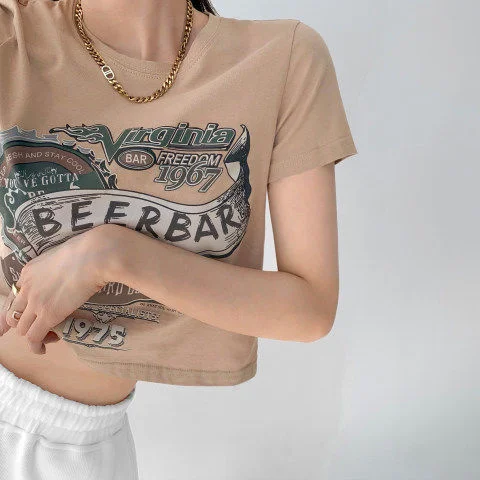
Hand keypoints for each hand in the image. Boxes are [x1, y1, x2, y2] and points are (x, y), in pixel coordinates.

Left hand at [0, 224, 120, 353]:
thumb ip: (58, 270)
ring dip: (34, 336)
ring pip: (22, 328)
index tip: (9, 324)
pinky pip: (33, 337)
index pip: (13, 297)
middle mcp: (27, 287)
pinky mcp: (48, 314)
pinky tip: (42, 349)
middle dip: (24, 325)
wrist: (95, 256)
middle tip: (42, 328)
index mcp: (29, 272)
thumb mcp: (64, 257)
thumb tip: (71, 274)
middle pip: (13, 315)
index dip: (11, 312)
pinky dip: (36, 346)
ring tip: (50, 337)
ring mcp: (36, 301)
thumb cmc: (89, 251)